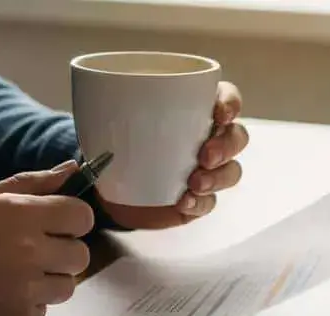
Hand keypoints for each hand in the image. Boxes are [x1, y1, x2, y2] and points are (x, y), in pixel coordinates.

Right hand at [0, 161, 92, 315]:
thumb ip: (31, 184)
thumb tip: (73, 170)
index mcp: (21, 215)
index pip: (82, 216)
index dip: (72, 220)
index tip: (56, 225)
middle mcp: (28, 253)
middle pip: (80, 255)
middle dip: (62, 253)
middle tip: (33, 253)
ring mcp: (25, 291)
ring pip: (66, 286)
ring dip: (47, 282)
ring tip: (13, 276)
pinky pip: (43, 311)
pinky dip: (27, 305)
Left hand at [97, 81, 248, 228]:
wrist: (108, 185)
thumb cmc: (117, 141)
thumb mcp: (109, 119)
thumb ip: (110, 109)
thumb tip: (92, 106)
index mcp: (196, 108)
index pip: (226, 97)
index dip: (230, 103)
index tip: (219, 113)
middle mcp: (209, 137)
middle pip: (237, 137)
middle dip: (226, 146)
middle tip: (204, 156)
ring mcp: (208, 171)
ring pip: (231, 171)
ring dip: (218, 177)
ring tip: (194, 184)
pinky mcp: (199, 199)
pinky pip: (210, 202)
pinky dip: (199, 203)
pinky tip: (183, 203)